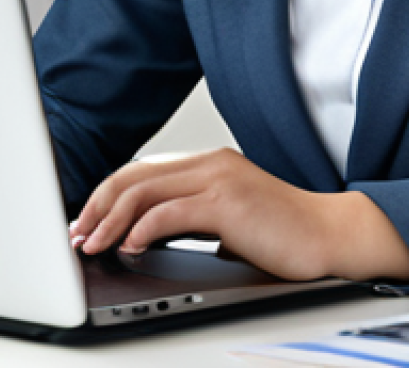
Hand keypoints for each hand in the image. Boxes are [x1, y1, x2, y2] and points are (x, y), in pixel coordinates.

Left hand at [68, 148, 408, 282]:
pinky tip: (131, 246)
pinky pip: (169, 212)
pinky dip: (141, 229)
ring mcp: (219, 178)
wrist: (330, 235)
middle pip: (135, 176)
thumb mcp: (228, 220)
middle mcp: (210, 162)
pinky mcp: (227, 201)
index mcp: (209, 163)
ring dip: (111, 220)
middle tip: (79, 235)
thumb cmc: (283, 233)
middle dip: (99, 206)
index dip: (108, 196)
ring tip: (94, 244)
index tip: (88, 222)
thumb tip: (143, 237)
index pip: (143, 171)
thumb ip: (192, 219)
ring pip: (144, 190)